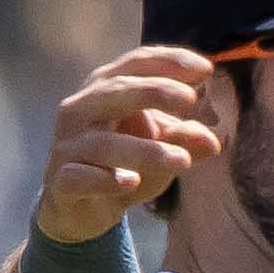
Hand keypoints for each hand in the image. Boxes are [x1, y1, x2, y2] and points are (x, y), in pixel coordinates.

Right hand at [34, 46, 221, 242]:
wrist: (79, 210)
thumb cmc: (121, 167)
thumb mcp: (158, 150)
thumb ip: (183, 141)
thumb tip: (213, 142)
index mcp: (104, 88)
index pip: (136, 63)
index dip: (169, 62)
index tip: (207, 69)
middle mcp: (81, 109)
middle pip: (117, 91)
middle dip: (155, 92)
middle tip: (191, 100)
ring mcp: (67, 145)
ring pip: (105, 142)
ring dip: (146, 150)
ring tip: (182, 161)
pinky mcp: (60, 180)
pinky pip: (80, 177)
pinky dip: (106, 180)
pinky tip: (131, 182)